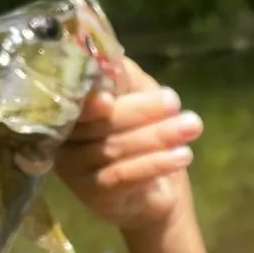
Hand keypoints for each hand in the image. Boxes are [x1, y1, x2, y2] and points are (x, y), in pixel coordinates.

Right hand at [55, 57, 202, 231]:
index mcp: (66, 107)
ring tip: (192, 126)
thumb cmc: (143, 135)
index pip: (74, 96)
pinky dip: (155, 163)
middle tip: (174, 102)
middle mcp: (62, 137)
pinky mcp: (93, 193)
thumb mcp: (137, 95)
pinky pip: (124, 174)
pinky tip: (182, 155)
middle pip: (99, 121)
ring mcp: (74, 168)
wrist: (154, 193)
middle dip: (140, 111)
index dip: (91, 95)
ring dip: (157, 135)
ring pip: (114, 147)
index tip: (112, 95)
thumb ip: (122, 76)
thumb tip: (112, 59)